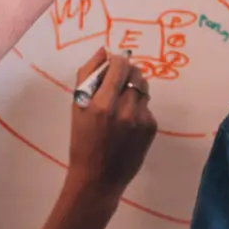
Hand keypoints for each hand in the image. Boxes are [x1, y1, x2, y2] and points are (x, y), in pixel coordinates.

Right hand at [67, 50, 158, 197]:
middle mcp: (124, 109)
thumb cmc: (82, 141)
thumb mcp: (77, 107)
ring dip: (134, 87)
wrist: (98, 177)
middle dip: (127, 72)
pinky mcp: (151, 127)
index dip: (117, 61)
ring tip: (122, 101)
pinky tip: (127, 121)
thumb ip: (88, 75)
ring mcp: (140, 119)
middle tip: (118, 81)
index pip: (119, 66)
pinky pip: (147, 106)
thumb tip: (103, 51)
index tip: (113, 64)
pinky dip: (138, 107)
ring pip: (144, 87)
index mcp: (102, 103)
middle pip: (135, 73)